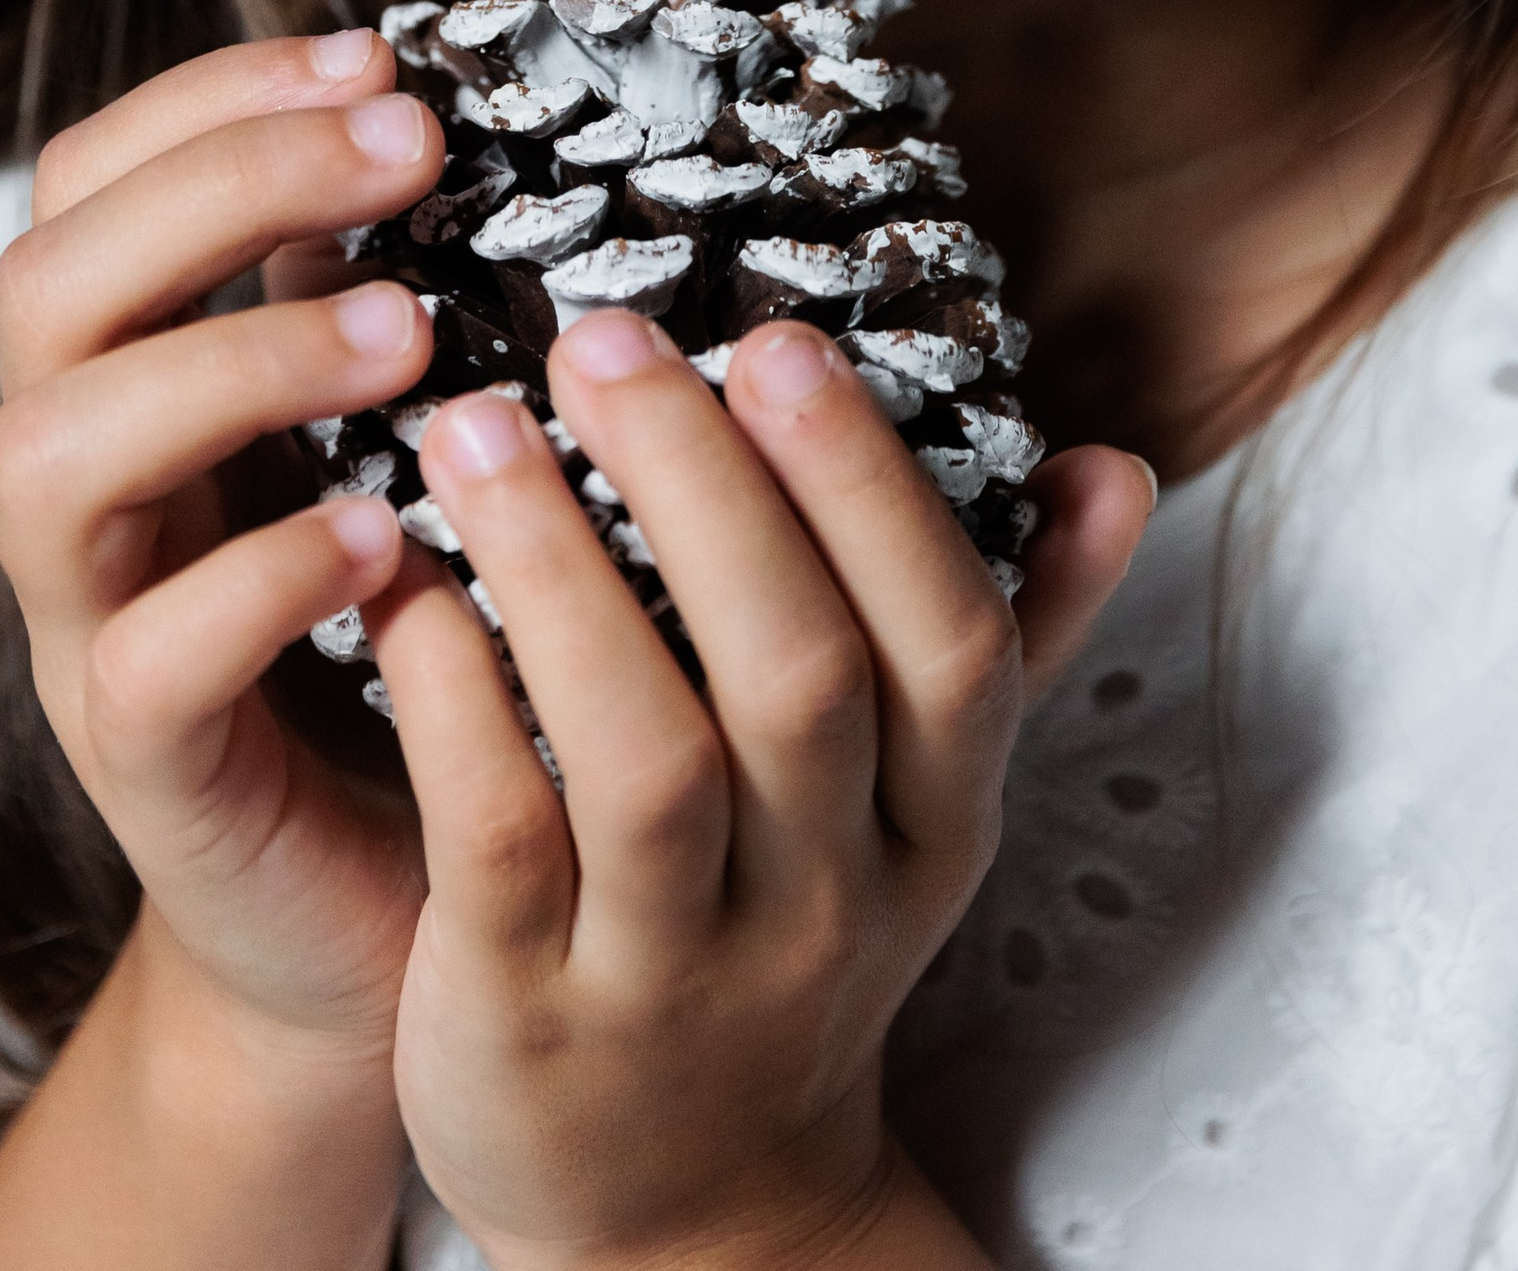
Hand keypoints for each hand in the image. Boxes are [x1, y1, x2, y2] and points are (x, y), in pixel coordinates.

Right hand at [0, 28, 449, 1060]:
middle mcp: (84, 487)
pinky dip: (263, 577)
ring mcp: (88, 627)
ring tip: (409, 332)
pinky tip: (390, 540)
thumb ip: (382, 297)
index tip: (377, 56)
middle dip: (222, 184)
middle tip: (409, 151)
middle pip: (47, 282)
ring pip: (49, 451)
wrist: (393, 916)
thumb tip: (451, 125)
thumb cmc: (411, 637)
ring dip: (234, 358)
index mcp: (134, 375)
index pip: (90, 183)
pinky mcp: (145, 770)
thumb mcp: (389, 440)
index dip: (210, 95)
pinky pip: (144, 657)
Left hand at [370, 311, 1152, 1270]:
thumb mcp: (922, 813)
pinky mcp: (527, 1021)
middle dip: (705, 489)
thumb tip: (1112, 461)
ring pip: (646, 758)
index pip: (949, 646)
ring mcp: (676, 971)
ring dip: (560, 571)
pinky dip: (452, 704)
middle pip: (797, 679)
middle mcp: (824, 901)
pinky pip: (499, 843)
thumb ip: (1015, 628)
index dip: (868, 489)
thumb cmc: (796, 932)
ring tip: (476, 425)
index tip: (777, 336)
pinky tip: (405, 588)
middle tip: (601, 334)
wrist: (691, 1220)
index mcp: (932, 826)